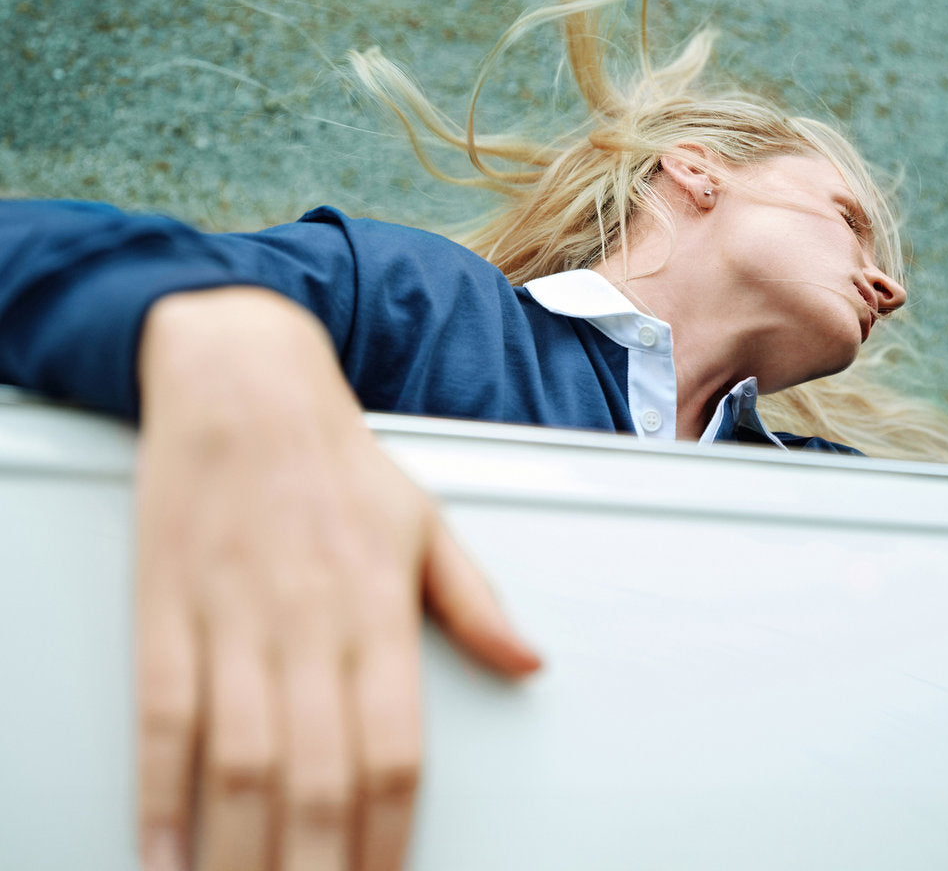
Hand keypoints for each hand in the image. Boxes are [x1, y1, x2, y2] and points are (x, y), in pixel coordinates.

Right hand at [135, 289, 540, 870]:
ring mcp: (233, 615)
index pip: (395, 749)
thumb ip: (476, 603)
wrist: (245, 382)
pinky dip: (159, 798)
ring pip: (241, 763)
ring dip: (241, 851)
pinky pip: (164, 719)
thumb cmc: (337, 457)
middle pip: (319, 776)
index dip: (390, 837)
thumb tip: (531, 664)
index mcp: (380, 603)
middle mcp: (309, 619)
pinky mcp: (167, 606)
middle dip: (319, 868)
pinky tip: (163, 856)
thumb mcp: (426, 519)